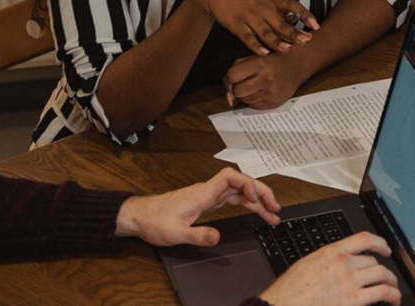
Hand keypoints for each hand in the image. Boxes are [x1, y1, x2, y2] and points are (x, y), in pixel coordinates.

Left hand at [115, 168, 279, 245]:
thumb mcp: (175, 233)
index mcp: (202, 193)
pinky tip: (254, 211)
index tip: (256, 199)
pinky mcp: (206, 202)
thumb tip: (218, 237)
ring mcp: (208, 195)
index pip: (230, 177)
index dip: (247, 184)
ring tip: (272, 214)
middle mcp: (208, 191)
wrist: (139, 216)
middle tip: (275, 208)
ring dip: (257, 200)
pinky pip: (232, 199)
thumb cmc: (154, 221)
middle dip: (261, 193)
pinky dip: (246, 204)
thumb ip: (198, 235)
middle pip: (241, 183)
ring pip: (239, 192)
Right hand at [193, 0, 318, 55]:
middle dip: (294, 33)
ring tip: (287, 49)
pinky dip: (255, 46)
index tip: (315, 24)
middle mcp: (263, 9)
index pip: (293, 5)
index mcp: (272, 1)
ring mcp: (250, 17)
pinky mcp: (237, 25)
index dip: (305, 14)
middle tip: (306, 40)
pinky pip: (247, 37)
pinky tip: (264, 53)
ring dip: (277, 42)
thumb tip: (297, 21)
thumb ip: (279, 9)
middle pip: (281, 23)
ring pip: (266, 32)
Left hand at [226, 53, 305, 108]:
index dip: (232, 77)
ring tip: (257, 86)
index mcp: (260, 64)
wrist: (296, 66)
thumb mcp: (253, 58)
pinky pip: (254, 106)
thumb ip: (235, 70)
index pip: (232, 76)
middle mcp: (266, 78)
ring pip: (245, 100)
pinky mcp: (275, 102)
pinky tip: (263, 92)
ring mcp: (271, 92)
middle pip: (237, 91)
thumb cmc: (271, 62)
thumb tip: (228, 96)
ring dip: (247, 95)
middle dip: (238, 88)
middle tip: (246, 82)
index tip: (238, 76)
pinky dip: (255, 100)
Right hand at [259, 232, 400, 305]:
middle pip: (374, 262)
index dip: (380, 243)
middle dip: (382, 271)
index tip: (385, 249)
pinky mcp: (354, 302)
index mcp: (332, 253)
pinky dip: (393, 296)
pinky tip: (393, 301)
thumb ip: (328, 259)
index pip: (364, 239)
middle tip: (386, 278)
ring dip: (392, 283)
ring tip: (393, 289)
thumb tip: (342, 259)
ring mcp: (350, 283)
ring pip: (383, 276)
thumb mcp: (308, 264)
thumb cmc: (289, 291)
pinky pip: (382, 293)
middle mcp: (344, 265)